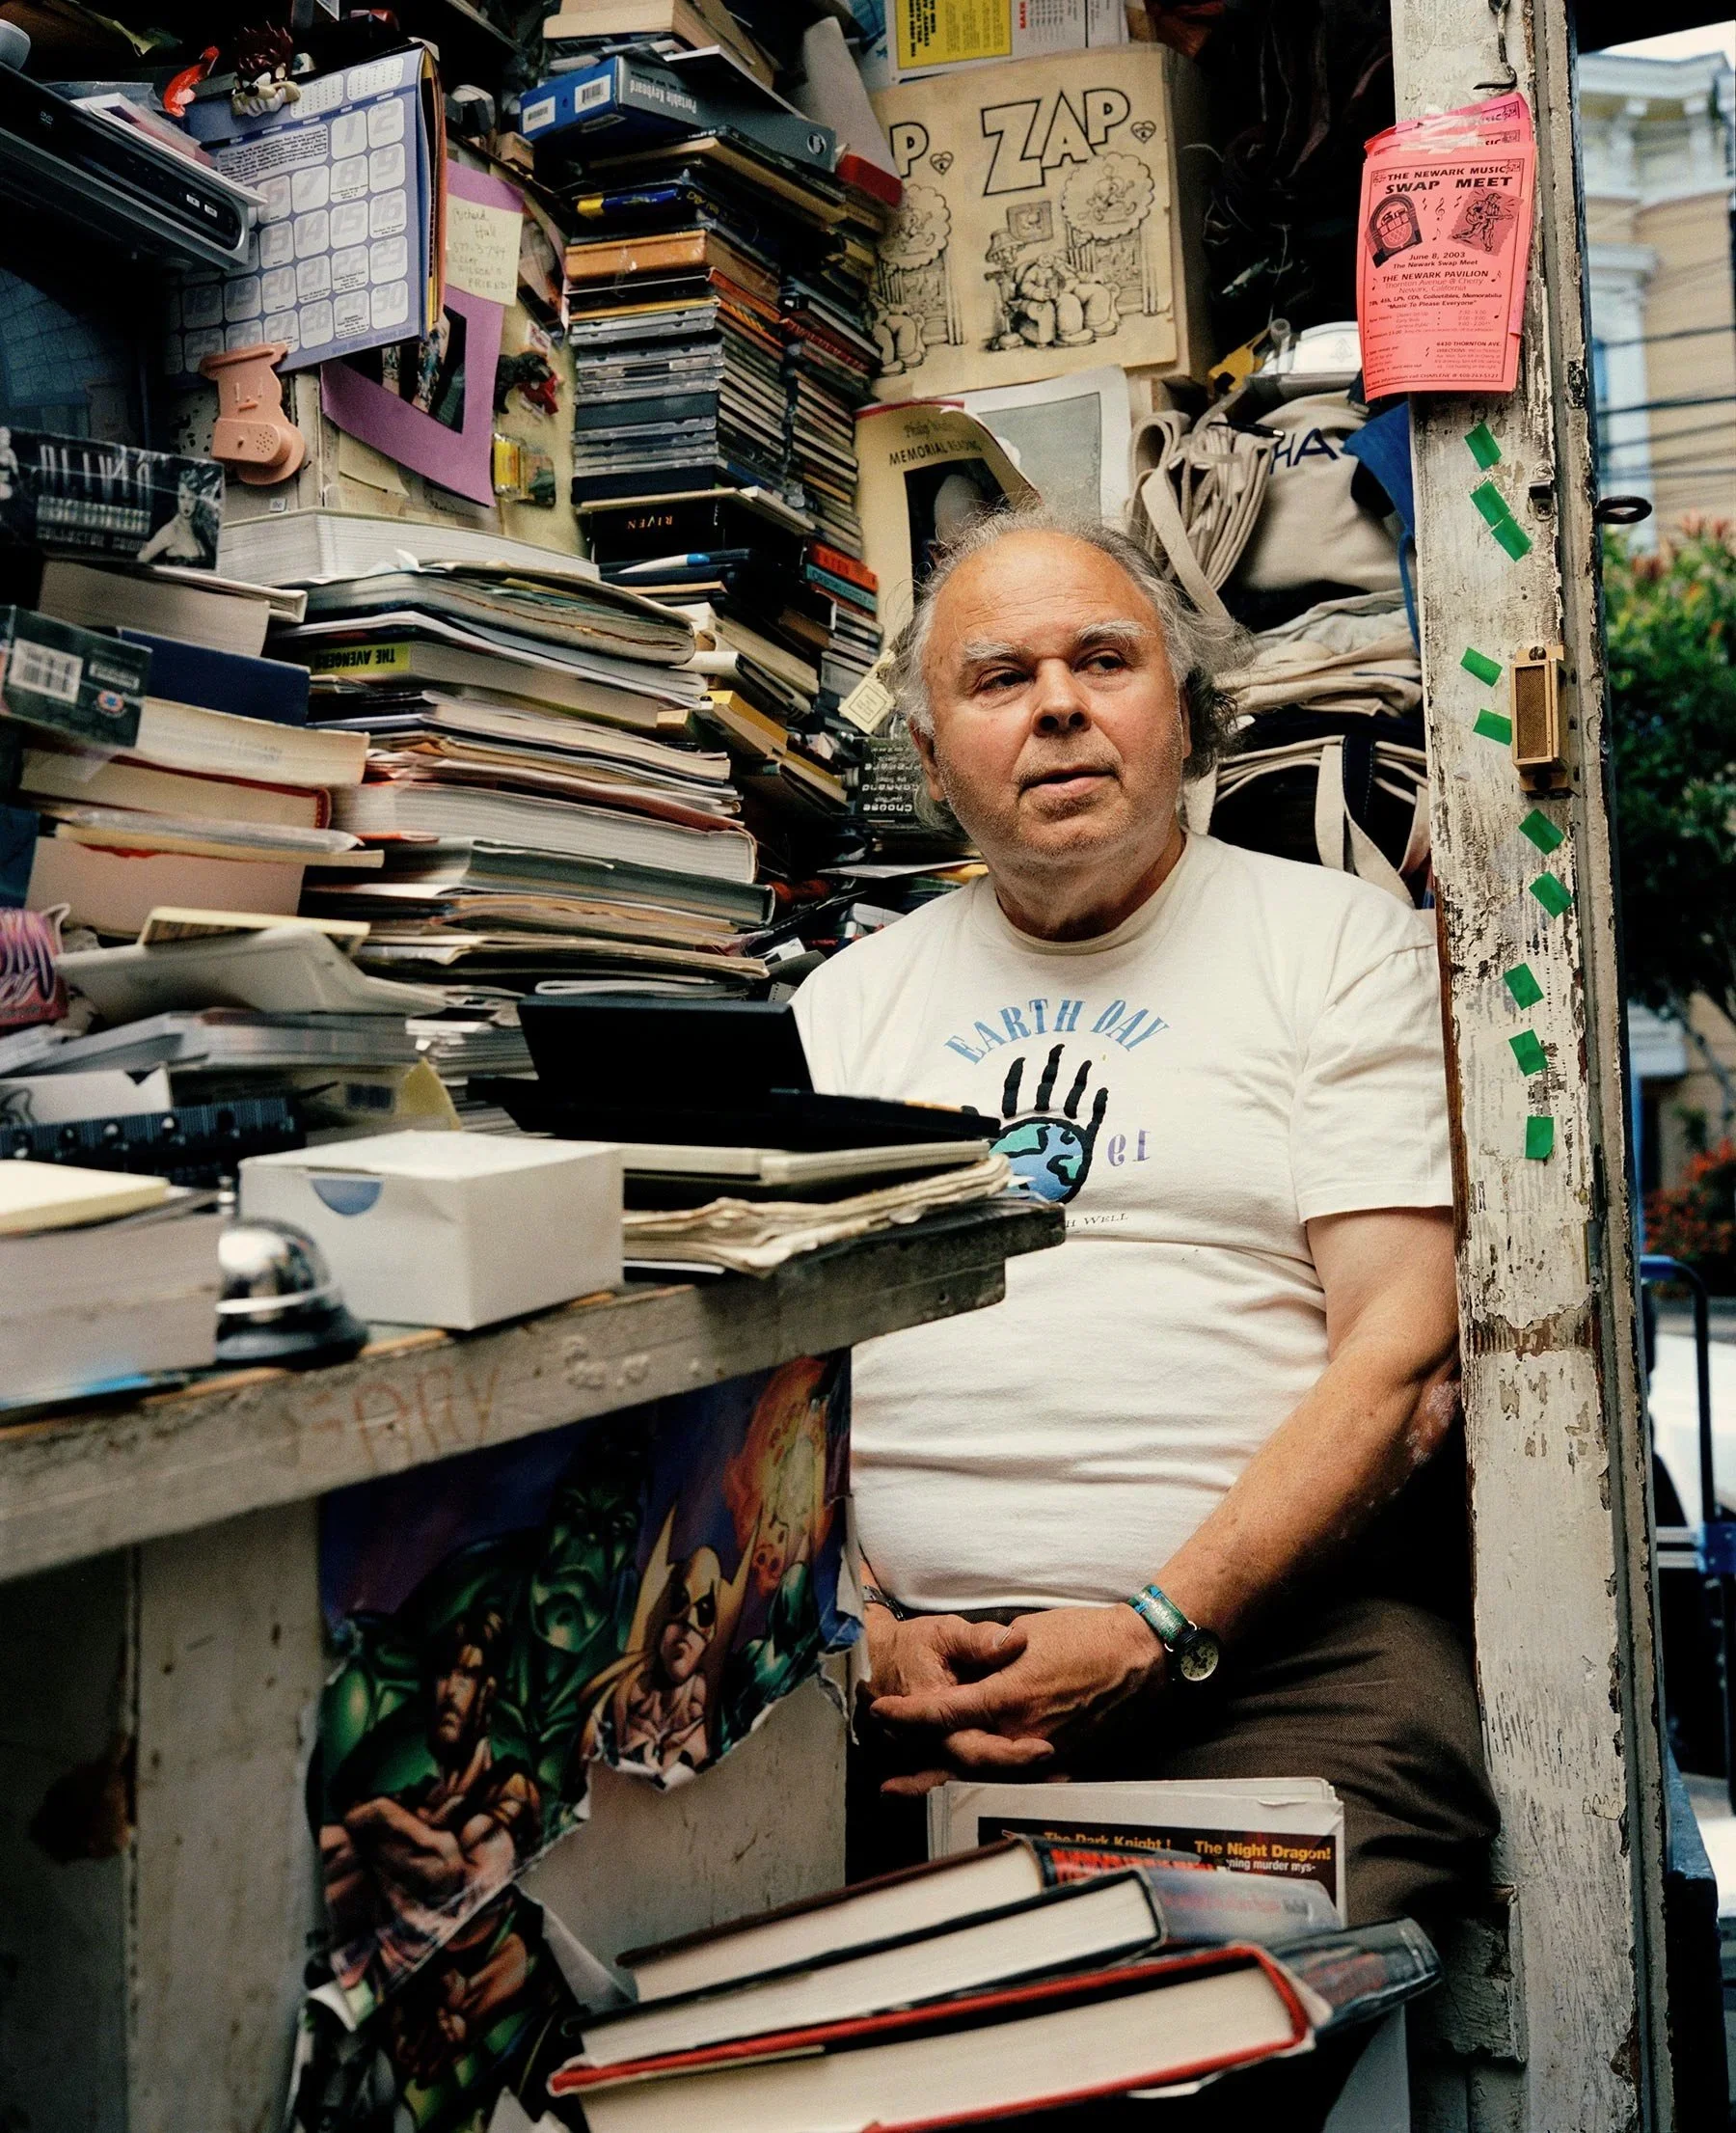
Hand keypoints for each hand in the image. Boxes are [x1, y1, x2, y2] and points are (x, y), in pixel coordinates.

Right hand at [861, 1609, 1055, 1788]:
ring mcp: (933, 1755)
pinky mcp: (939, 1754)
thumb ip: (978, 1640)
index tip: (1047, 1749)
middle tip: (1061, 1767)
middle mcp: (932, 1743)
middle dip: (1023, 1773)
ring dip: (1017, 1783)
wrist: (875, 1662)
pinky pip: (969, 1774)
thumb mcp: (943, 1633)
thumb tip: (1015, 1641)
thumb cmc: (911, 1646)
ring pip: (976, 1779)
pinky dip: (1003, 1780)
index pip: (975, 1747)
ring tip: (1059, 1779)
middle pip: (982, 1773)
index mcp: (937, 1714)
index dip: (1011, 1753)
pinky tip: (1037, 1780)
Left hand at [871, 1605, 1163, 1787]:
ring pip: (984, 1779)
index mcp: (1008, 1696)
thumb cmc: (1084, 1636)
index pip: (943, 1714)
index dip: (907, 1717)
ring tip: (910, 1796)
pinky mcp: (1062, 1763)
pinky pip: (1017, 1781)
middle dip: (918, 1770)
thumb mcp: (1026, 1634)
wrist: (1139, 1658)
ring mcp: (1044, 1753)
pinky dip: (988, 1788)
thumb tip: (964, 1670)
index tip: (881, 1714)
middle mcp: (1021, 1732)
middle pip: (957, 1761)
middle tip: (886, 1780)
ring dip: (944, 1787)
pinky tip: (968, 1794)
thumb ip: (989, 1657)